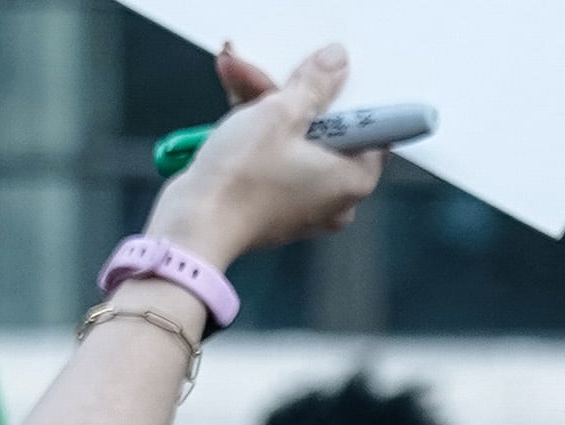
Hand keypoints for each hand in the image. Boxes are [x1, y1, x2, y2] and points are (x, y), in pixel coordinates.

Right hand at [144, 43, 387, 277]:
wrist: (195, 223)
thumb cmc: (241, 177)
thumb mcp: (280, 114)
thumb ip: (314, 85)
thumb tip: (337, 62)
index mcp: (352, 180)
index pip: (369, 130)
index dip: (344, 96)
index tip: (323, 73)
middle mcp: (335, 198)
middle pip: (324, 129)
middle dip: (287, 92)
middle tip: (257, 68)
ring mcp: (304, 203)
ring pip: (293, 138)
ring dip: (262, 102)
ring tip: (233, 71)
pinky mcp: (275, 203)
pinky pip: (275, 156)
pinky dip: (256, 129)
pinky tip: (233, 98)